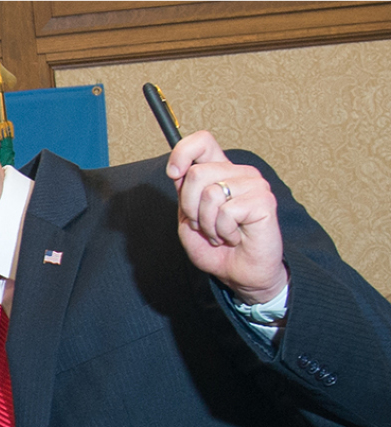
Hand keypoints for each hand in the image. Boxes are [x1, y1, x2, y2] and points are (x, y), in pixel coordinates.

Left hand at [167, 130, 288, 304]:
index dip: (183, 152)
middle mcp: (239, 173)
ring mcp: (254, 184)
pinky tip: (235, 236)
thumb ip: (184, 194)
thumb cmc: (217, 247)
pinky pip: (227, 211)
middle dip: (190, 207)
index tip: (174, 173)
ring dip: (208, 223)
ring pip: (210, 194)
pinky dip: (223, 231)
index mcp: (220, 172)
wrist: (241, 273)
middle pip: (197, 173)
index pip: (203, 142)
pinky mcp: (264, 200)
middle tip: (204, 225)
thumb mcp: (189, 219)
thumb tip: (178, 170)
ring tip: (221, 233)